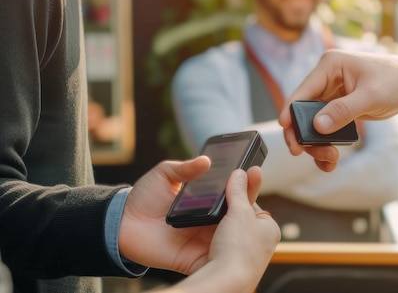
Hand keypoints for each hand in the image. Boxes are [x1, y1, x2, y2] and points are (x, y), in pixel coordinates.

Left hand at [118, 158, 277, 275]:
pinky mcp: (196, 257)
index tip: (253, 170)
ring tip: (252, 209)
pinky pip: (216, 259)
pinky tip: (236, 241)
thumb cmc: (143, 197)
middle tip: (254, 182)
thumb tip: (206, 160)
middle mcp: (210, 221)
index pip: (233, 192)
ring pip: (233, 236)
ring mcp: (205, 239)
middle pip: (239, 213)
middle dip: (250, 197)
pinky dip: (227, 253)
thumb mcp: (164, 174)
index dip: (245, 182)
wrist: (121, 223)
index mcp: (206, 201)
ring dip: (243, 225)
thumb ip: (185, 167)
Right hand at [278, 50, 397, 170]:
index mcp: (329, 66)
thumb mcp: (370, 96)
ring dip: (315, 143)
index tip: (285, 129)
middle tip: (303, 153)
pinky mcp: (337, 107)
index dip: (290, 111)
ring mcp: (330, 94)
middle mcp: (325, 79)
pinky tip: (331, 160)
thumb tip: (318, 126)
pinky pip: (324, 128)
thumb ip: (343, 111)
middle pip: (302, 110)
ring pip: (311, 123)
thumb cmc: (394, 81)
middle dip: (303, 134)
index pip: (302, 91)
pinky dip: (325, 143)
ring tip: (329, 159)